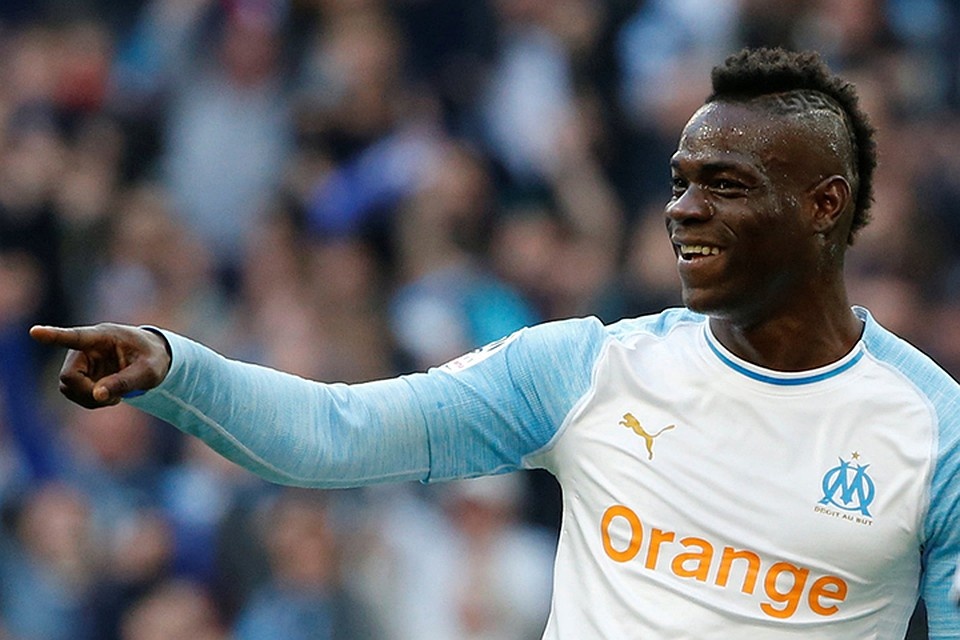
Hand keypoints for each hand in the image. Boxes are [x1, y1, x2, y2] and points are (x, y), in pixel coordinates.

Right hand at [29, 323, 171, 408]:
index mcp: (103, 337)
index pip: (75, 336)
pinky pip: (74, 394)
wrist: (153, 359)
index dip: (54, 336)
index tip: (35, 332)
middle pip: (69, 376)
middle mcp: (85, 348)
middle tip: (114, 399)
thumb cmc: (152, 359)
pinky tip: (109, 397)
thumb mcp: (148, 371)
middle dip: (87, 392)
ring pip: (68, 387)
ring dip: (89, 399)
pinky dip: (91, 401)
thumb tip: (96, 395)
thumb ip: (124, 381)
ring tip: (115, 397)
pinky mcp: (81, 374)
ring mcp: (80, 362)